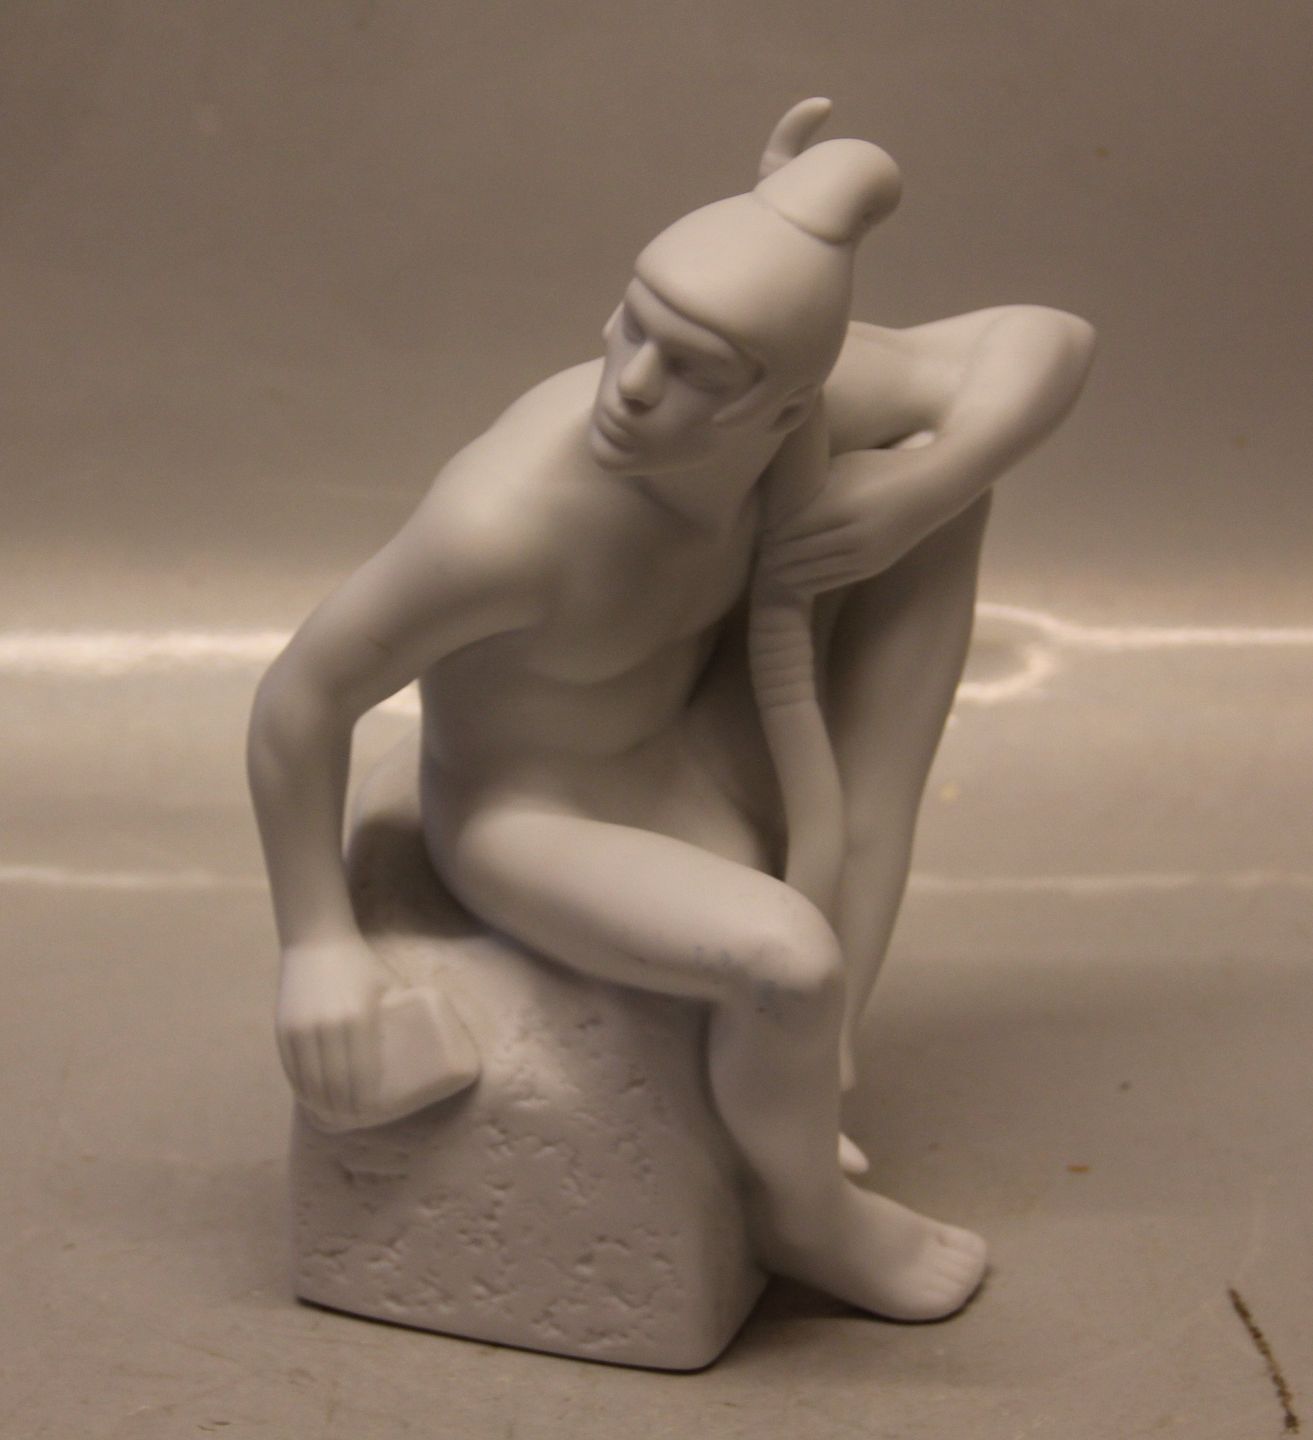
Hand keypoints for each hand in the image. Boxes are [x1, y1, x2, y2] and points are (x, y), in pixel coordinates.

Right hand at [276, 934, 385, 1125]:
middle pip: (334, 1084)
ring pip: (309, 1082)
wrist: (316, 941)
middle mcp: (327, 1028)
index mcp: (358, 1019)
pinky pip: (291, 1069)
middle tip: (353, 1121)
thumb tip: (419, 1040)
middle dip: (344, 1109)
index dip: (364, 1101)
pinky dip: (301, 1089)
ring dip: (321, 1105)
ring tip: (333, 1117)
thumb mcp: (388, 985)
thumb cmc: (360, 963)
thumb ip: (398, 1013)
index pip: (360, 1074)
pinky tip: (310, 1099)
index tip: (370, 1115)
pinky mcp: (283, 1029)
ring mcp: (301, 1029)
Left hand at [761, 442, 953, 596]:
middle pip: (794, 556)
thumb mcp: (844, 469)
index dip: (767, 536)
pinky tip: (791, 575)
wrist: (935, 487)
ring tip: (768, 565)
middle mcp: (853, 536)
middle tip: (756, 551)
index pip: (789, 531)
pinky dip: (804, 581)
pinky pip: (826, 582)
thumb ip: (810, 489)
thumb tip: (773, 505)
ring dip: (785, 572)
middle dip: (772, 556)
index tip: (754, 531)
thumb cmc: (882, 469)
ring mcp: (864, 556)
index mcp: (842, 506)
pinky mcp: (870, 568)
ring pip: (808, 575)